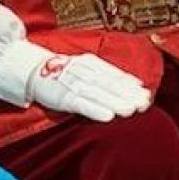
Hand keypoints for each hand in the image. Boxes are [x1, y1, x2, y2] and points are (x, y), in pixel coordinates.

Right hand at [27, 53, 150, 121]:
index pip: (113, 73)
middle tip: (143, 103)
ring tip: (130, 110)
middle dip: (126, 93)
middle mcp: (82, 70)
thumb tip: (137, 85)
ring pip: (96, 93)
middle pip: (107, 83)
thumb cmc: (64, 72)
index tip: (146, 93)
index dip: (130, 84)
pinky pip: (79, 103)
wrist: (32, 70)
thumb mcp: (86, 68)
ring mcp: (71, 83)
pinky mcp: (61, 96)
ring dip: (114, 102)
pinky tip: (107, 116)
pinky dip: (94, 109)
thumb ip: (109, 76)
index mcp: (90, 62)